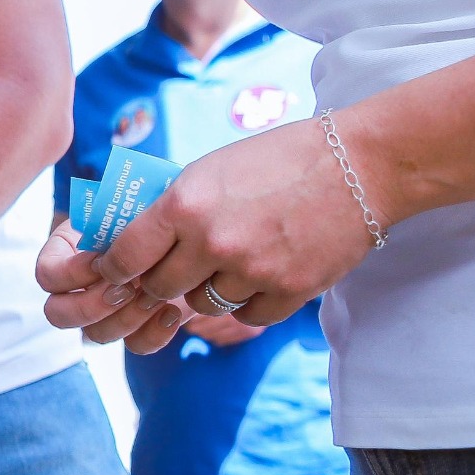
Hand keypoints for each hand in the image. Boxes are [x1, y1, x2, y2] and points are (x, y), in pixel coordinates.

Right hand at [38, 222, 184, 350]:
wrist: (191, 229)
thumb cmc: (156, 210)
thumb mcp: (130, 209)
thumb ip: (113, 229)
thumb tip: (108, 256)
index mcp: (67, 251)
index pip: (47, 275)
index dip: (71, 274)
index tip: (105, 260)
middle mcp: (79, 286)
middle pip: (58, 314)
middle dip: (91, 306)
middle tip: (127, 288)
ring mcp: (107, 311)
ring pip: (96, 334)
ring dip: (126, 318)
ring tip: (156, 295)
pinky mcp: (138, 327)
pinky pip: (135, 345)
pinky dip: (153, 334)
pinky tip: (172, 311)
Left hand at [56, 122, 369, 352]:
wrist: (359, 165)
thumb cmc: (280, 159)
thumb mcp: (210, 170)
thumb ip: (174, 208)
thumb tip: (136, 242)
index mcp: (184, 204)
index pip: (125, 256)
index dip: (115, 268)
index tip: (115, 271)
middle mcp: (212, 241)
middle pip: (160, 288)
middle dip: (160, 282)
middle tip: (172, 271)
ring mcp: (252, 270)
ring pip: (203, 305)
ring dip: (207, 291)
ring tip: (227, 265)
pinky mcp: (290, 291)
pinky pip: (247, 316)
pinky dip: (247, 304)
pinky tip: (258, 278)